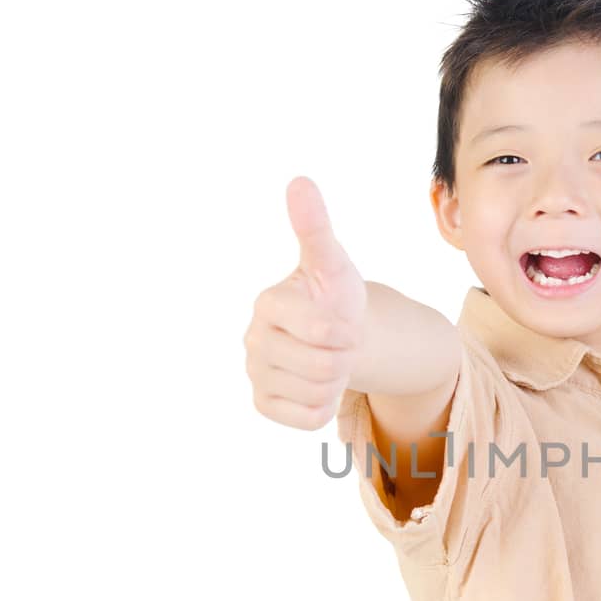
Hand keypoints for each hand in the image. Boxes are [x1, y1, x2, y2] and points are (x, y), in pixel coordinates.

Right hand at [244, 176, 368, 429]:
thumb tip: (300, 181)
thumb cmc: (334, 296)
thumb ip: (315, 227)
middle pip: (324, 367)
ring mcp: (255, 374)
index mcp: (269, 304)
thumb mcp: (332, 263)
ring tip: (328, 360)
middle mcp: (253, 340)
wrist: (337, 334)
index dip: (347, 331)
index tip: (344, 319)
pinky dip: (324, 406)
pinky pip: (309, 419)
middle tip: (338, 344)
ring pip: (318, 393)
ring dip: (336, 380)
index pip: (324, 332)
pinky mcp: (263, 404)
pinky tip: (317, 384)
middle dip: (344, 357)